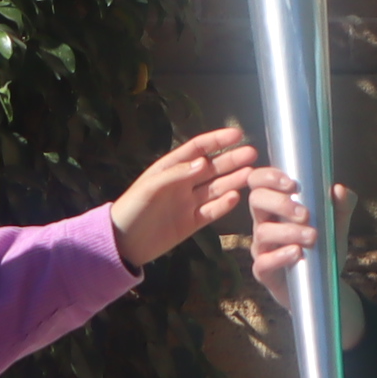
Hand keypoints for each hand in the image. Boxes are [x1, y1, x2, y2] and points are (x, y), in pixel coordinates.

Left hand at [111, 127, 268, 269]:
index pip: (198, 149)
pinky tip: (235, 197)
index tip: (237, 135)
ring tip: (250, 174)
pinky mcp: (192, 223)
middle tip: (252, 154)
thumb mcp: (150, 187)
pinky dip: (223, 205)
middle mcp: (183, 183)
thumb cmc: (132, 209)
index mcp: (171, 168)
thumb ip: (177, 174)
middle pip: (212, 168)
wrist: (123, 243)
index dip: (217, 140)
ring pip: (216, 188)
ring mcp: (189, 203)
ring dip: (233, 180)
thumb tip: (203, 162)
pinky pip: (212, 211)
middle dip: (232, 160)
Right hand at [244, 169, 353, 314]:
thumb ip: (341, 206)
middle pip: (256, 200)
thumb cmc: (322, 248)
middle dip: (280, 203)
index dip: (268, 176)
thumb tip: (340, 190)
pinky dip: (280, 256)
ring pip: (263, 232)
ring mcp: (261, 247)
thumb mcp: (336, 225)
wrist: (322, 286)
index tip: (292, 183)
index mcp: (276, 206)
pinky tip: (297, 253)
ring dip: (288, 232)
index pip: (259, 182)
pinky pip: (263, 262)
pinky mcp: (264, 271)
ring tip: (312, 236)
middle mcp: (264, 223)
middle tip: (305, 213)